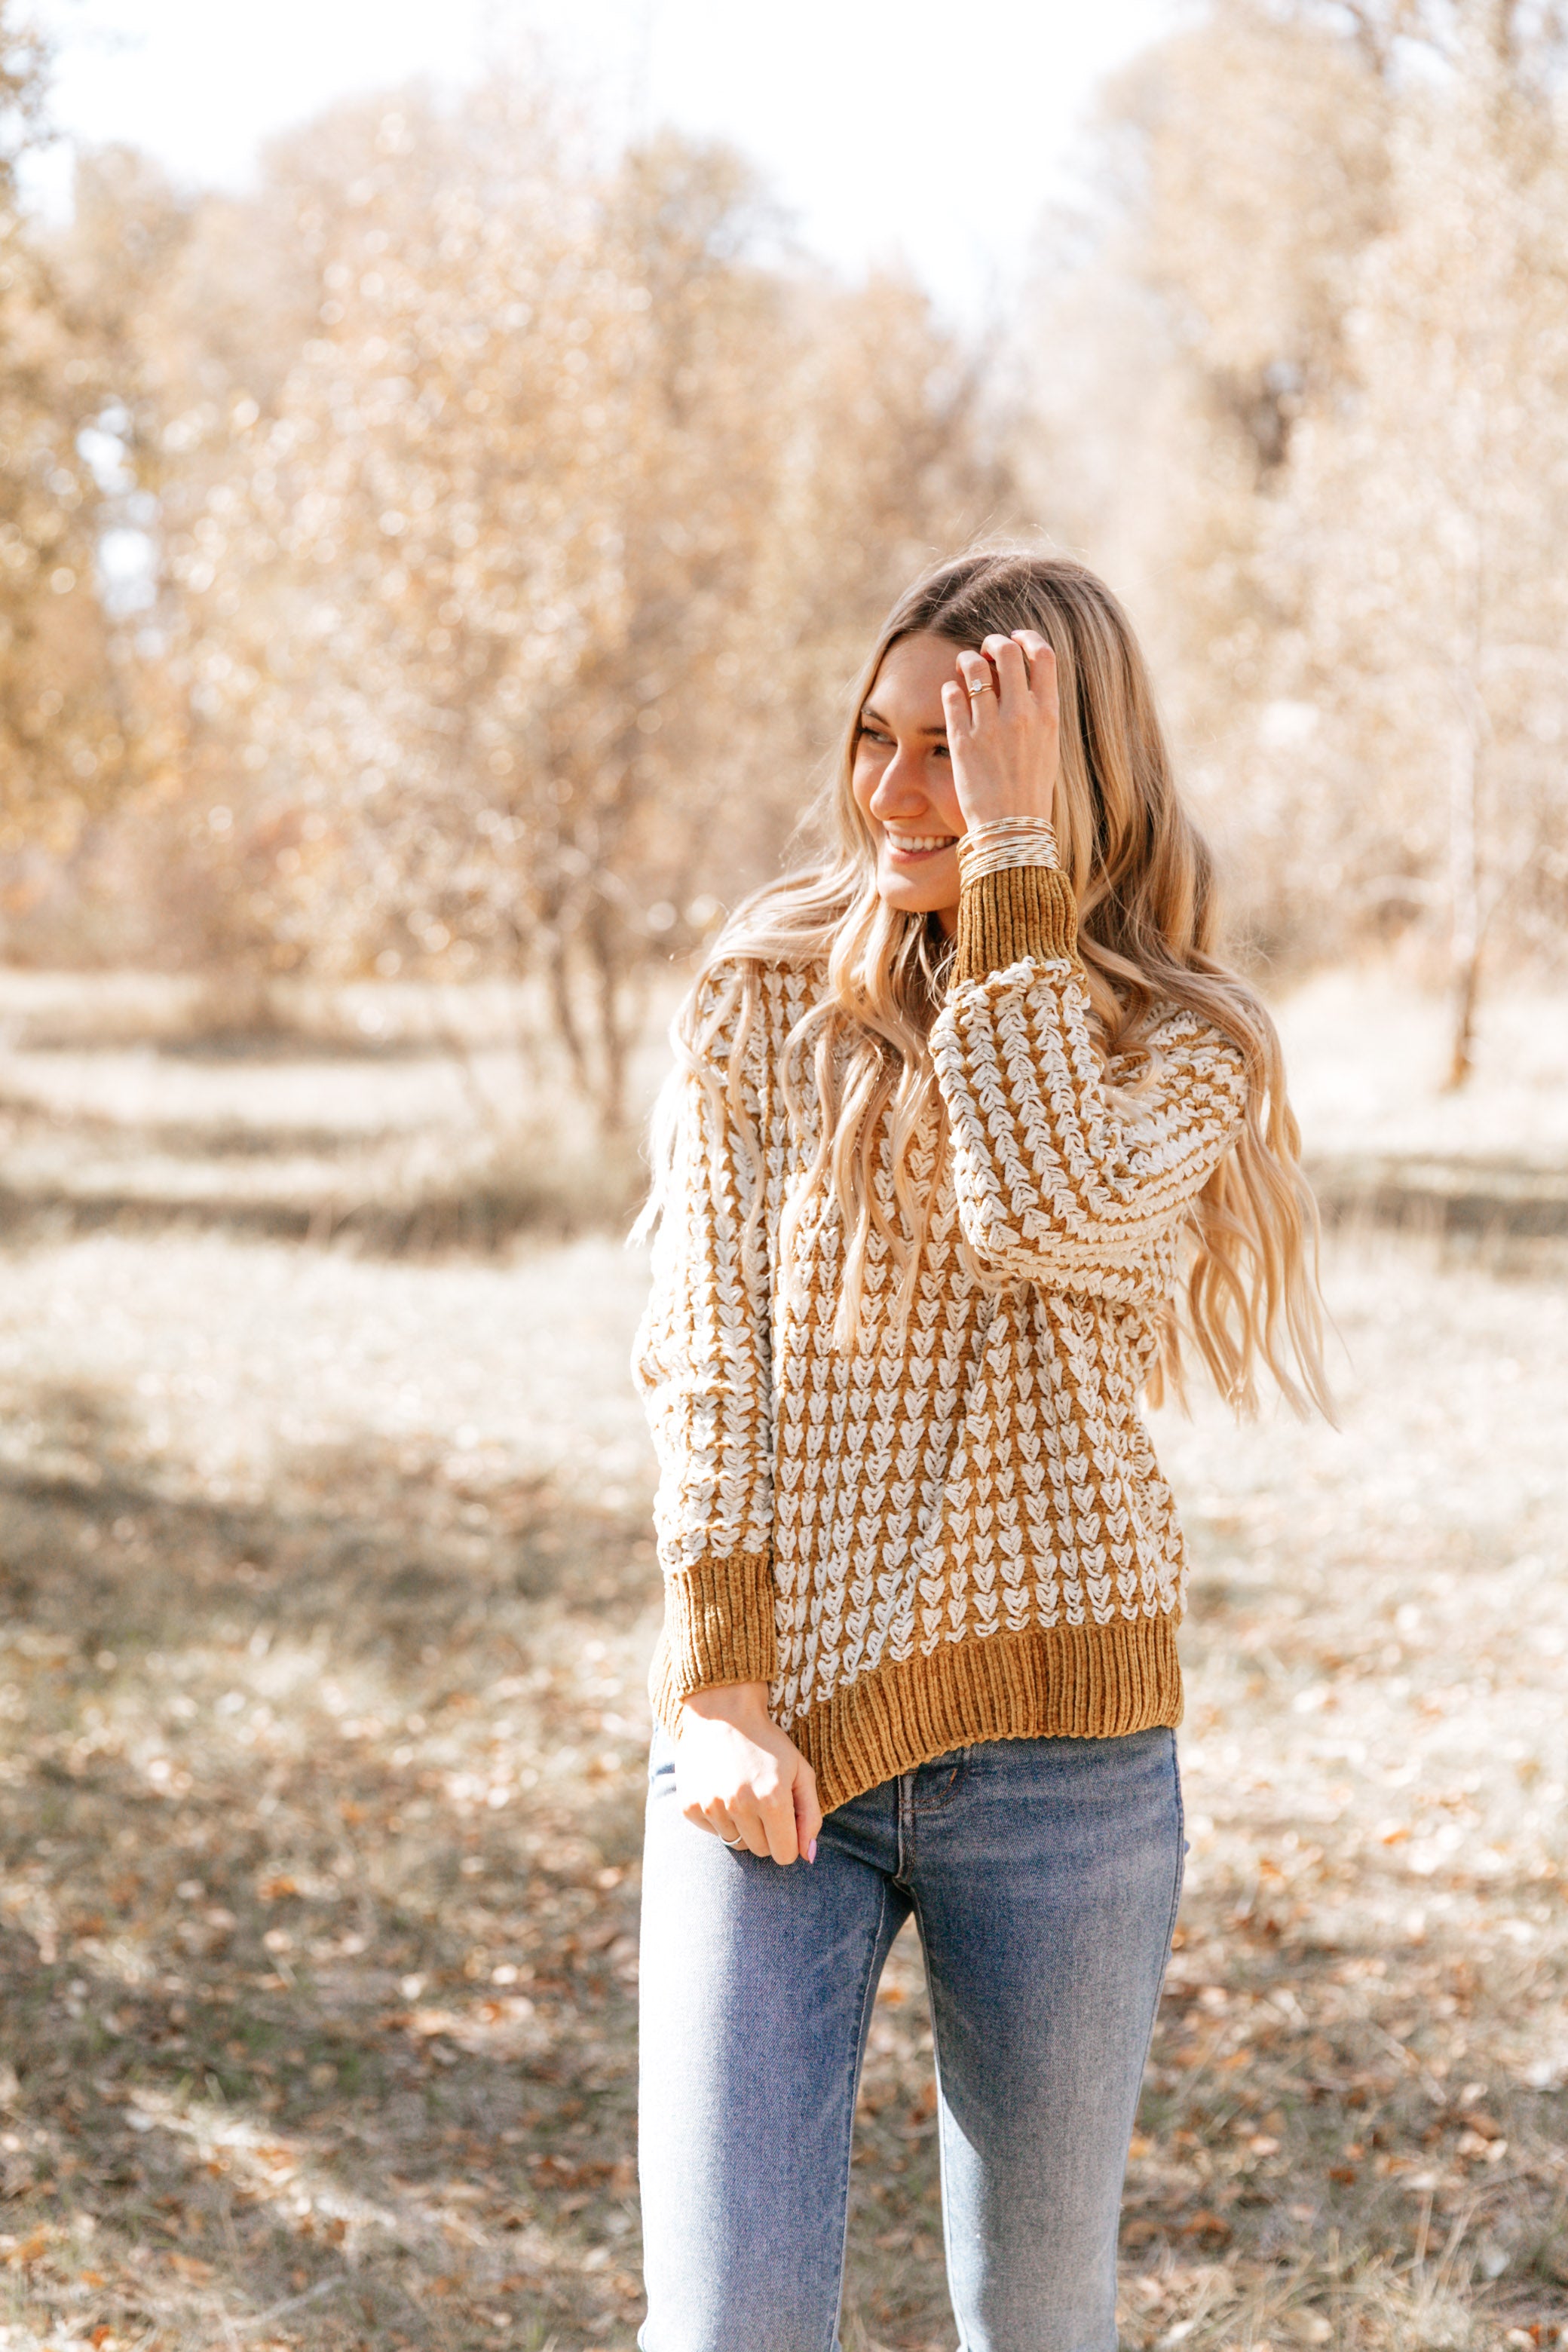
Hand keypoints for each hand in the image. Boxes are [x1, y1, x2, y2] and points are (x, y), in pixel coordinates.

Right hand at [675, 1681, 822, 1865]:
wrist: (722, 1712)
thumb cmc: (768, 1743)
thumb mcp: (801, 1771)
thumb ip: (811, 1816)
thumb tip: (808, 1857)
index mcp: (773, 1800)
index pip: (785, 1855)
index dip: (788, 1840)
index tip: (785, 1820)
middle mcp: (740, 1806)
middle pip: (760, 1851)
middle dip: (767, 1833)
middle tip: (763, 1801)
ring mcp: (711, 1807)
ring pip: (735, 1843)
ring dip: (742, 1826)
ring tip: (742, 1792)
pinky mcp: (689, 1806)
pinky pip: (712, 1832)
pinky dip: (720, 1818)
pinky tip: (722, 1789)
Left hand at [940, 630, 1058, 832]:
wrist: (1011, 828)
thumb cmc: (1030, 792)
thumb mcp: (1048, 748)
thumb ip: (1038, 714)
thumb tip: (1021, 686)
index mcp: (1047, 715)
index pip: (1043, 655)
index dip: (1027, 638)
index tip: (1016, 638)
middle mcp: (1020, 715)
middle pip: (1007, 652)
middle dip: (992, 643)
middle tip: (984, 651)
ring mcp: (990, 726)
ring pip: (973, 668)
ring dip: (965, 660)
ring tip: (962, 667)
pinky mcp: (962, 740)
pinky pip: (951, 695)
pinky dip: (949, 688)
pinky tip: (951, 695)